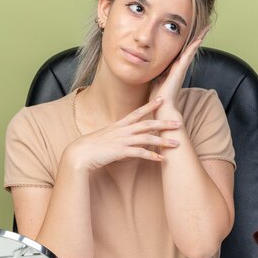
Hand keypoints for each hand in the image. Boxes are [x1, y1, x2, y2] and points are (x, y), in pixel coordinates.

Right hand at [65, 97, 181, 171]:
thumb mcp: (105, 136)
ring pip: (147, 138)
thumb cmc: (91, 146)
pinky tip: (162, 159)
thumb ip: (117, 135)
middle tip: (179, 122)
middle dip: (164, 123)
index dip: (150, 105)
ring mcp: (122, 140)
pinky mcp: (121, 151)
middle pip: (147, 124)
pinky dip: (152, 155)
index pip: (137, 112)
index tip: (162, 99)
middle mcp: (122, 130)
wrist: (79, 154)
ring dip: (163, 141)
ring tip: (176, 143)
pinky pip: (140, 153)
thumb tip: (124, 136)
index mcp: (119, 125)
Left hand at [149, 26, 209, 114]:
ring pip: (191, 50)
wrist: (162, 108)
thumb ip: (159, 72)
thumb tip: (154, 66)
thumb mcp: (157, 80)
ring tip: (206, 29)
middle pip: (190, 49)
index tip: (194, 33)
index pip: (183, 52)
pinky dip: (192, 48)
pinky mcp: (179, 72)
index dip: (189, 42)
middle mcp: (180, 68)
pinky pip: (187, 57)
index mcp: (174, 69)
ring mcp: (181, 69)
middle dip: (198, 37)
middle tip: (206, 26)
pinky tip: (198, 40)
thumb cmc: (159, 97)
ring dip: (198, 39)